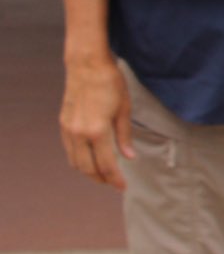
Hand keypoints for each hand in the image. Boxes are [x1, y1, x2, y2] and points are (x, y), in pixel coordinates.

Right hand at [59, 51, 133, 188]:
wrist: (87, 66)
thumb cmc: (111, 84)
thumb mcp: (124, 109)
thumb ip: (125, 136)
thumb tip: (129, 157)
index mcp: (97, 130)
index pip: (106, 164)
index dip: (115, 179)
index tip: (122, 187)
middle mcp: (79, 133)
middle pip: (88, 168)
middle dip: (101, 179)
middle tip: (113, 183)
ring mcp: (68, 129)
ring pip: (75, 162)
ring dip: (88, 172)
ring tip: (102, 174)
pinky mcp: (63, 124)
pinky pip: (69, 150)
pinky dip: (79, 160)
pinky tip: (89, 159)